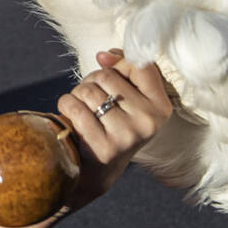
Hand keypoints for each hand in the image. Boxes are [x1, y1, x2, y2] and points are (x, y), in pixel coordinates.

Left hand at [57, 50, 171, 205]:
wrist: (98, 171)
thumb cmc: (110, 124)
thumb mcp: (126, 98)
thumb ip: (121, 69)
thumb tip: (103, 55)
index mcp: (160, 107)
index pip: (139, 65)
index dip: (117, 62)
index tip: (106, 67)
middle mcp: (149, 121)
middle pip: (106, 75)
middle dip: (91, 82)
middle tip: (93, 101)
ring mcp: (128, 135)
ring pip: (88, 90)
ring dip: (76, 95)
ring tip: (83, 110)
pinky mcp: (105, 147)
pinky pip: (74, 107)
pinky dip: (66, 107)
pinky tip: (73, 119)